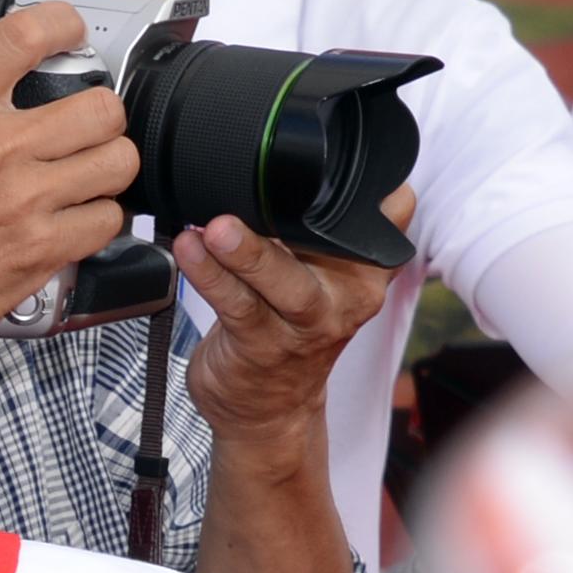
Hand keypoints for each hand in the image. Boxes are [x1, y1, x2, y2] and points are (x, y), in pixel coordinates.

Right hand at [0, 0, 140, 381]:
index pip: (30, 35)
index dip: (64, 25)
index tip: (70, 35)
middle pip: (101, 104)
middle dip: (98, 119)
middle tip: (79, 134)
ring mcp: (22, 202)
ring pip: (118, 161)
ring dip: (106, 170)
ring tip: (80, 181)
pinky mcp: (40, 252)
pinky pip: (108, 219)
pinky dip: (96, 222)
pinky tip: (68, 225)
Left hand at [176, 185, 414, 450]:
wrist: (270, 413)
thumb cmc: (292, 330)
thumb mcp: (328, 278)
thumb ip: (332, 229)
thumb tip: (314, 168)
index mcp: (369, 269)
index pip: (385, 217)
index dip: (365, 191)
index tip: (327, 160)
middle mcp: (346, 297)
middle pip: (329, 246)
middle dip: (291, 222)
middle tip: (253, 201)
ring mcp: (306, 326)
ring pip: (282, 281)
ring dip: (246, 254)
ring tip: (213, 229)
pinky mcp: (262, 347)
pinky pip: (236, 306)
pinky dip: (209, 275)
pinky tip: (188, 250)